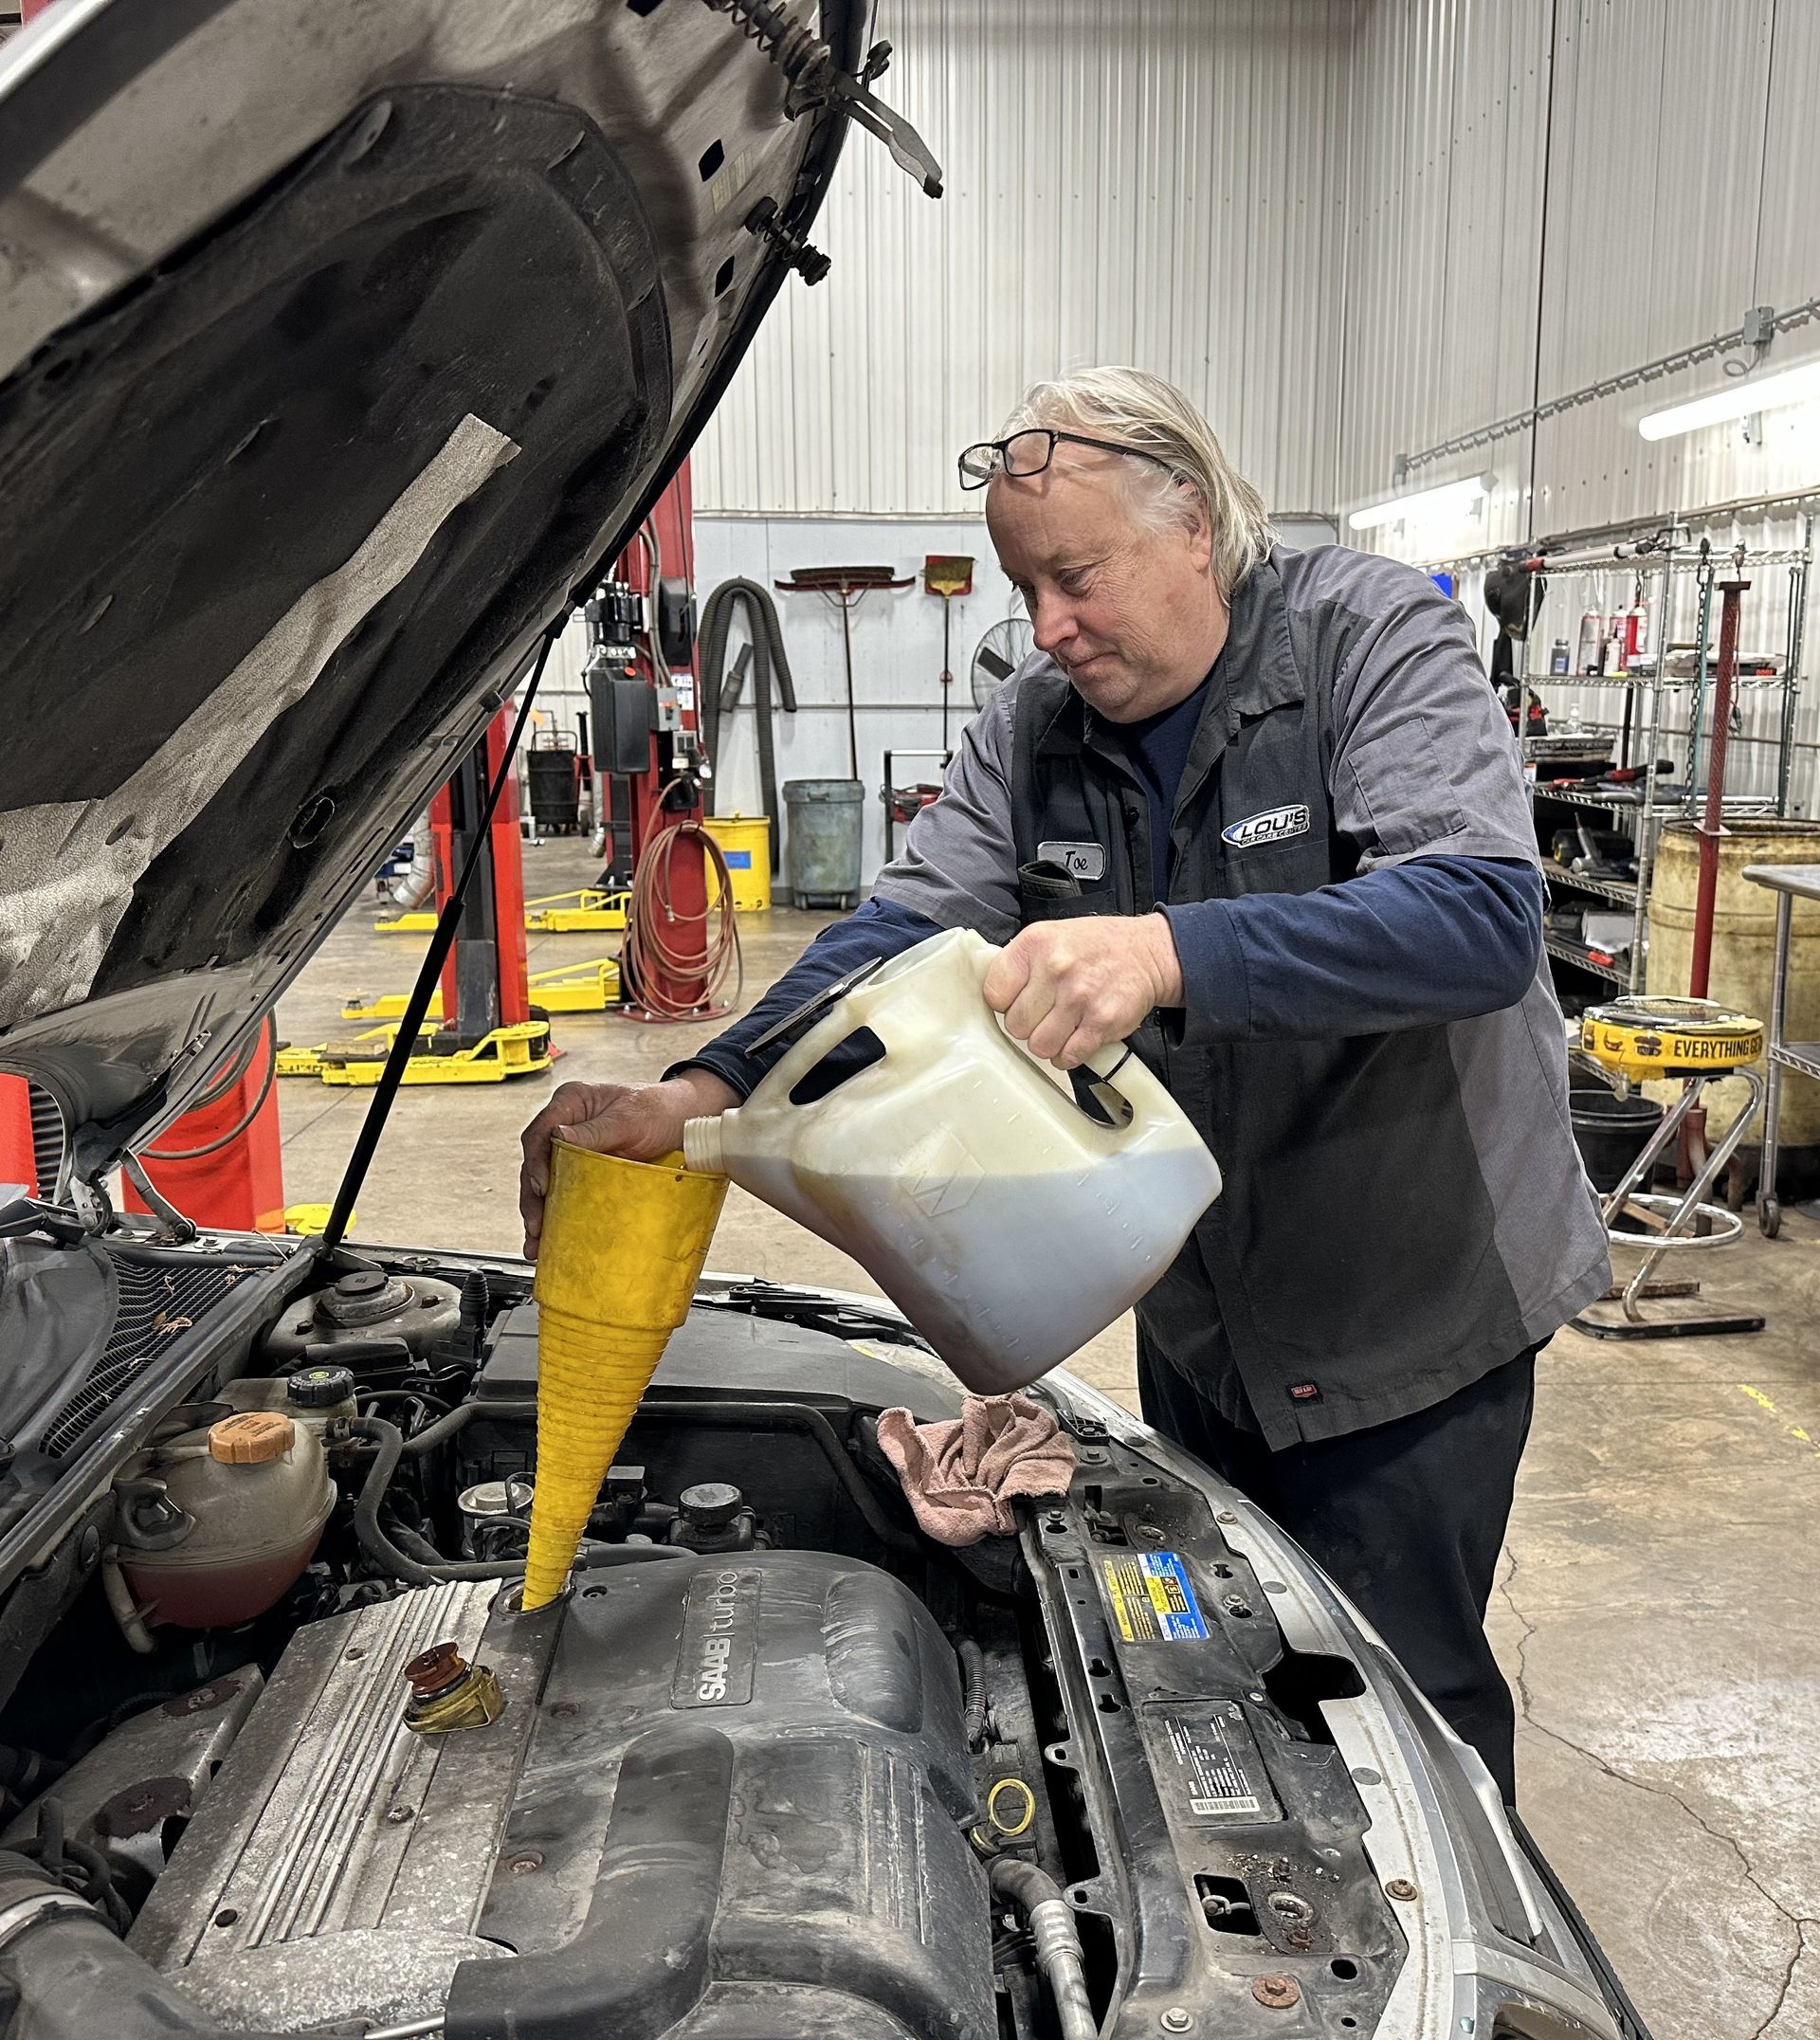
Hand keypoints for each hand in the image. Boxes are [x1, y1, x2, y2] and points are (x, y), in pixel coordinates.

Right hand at [518, 1070, 739, 1258]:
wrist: (685, 1119)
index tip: (542, 1187)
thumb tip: (558, 1137)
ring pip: (545, 1180)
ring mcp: (574, 1147)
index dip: (535, 1162)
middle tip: (536, 1225)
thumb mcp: (628, 1118)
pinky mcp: (584, 1168)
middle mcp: (567, 1124)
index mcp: (571, 1102)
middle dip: (532, 1196)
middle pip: (536, 1161)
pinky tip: (549, 1234)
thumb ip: (593, 1130)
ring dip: (538, 1210)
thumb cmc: (659, 1109)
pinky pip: (564, 1190)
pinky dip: (555, 1211)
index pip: (539, 1133)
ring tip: (536, 1240)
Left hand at [981, 913, 1182, 1068]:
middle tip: (1045, 1014)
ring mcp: (1079, 996)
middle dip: (1028, 1025)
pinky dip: (1068, 1055)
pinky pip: (1068, 1056)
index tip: (1018, 1001)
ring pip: (1039, 1046)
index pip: (994, 994)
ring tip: (1060, 1027)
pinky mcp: (1101, 1021)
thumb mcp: (1050, 936)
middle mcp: (1055, 968)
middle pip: (1015, 1025)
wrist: (1147, 953)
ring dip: (1048, 1043)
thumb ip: (1020, 963)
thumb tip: (992, 998)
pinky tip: (1075, 1038)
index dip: (1005, 1004)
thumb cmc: (1095, 946)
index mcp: (1035, 944)